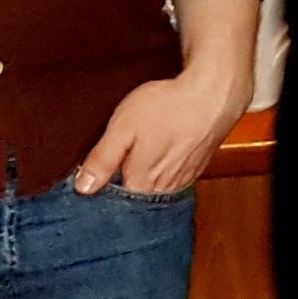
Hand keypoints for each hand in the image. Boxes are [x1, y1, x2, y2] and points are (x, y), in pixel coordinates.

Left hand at [75, 62, 247, 196]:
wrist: (214, 95)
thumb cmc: (168, 107)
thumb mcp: (123, 129)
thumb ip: (102, 160)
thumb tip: (83, 187)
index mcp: (142, 184)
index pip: (114, 203)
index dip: (99, 192)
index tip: (87, 182)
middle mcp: (164, 189)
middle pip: (134, 199)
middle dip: (120, 189)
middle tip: (108, 169)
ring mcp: (182, 180)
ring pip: (154, 189)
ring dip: (141, 180)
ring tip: (132, 161)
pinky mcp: (195, 168)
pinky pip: (171, 178)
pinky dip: (161, 171)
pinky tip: (156, 156)